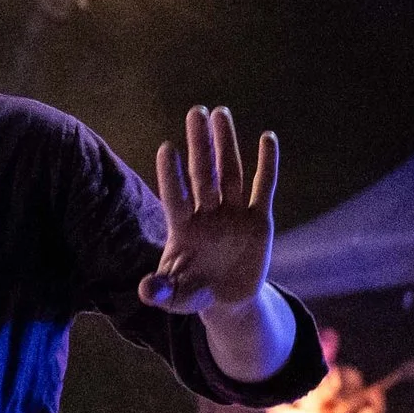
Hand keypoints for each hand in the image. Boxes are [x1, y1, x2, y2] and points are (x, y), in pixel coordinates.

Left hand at [140, 106, 278, 315]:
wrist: (227, 300)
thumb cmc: (192, 293)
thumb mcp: (176, 298)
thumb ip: (163, 292)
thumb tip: (146, 291)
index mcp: (182, 229)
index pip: (175, 197)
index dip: (171, 175)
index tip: (167, 148)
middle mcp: (206, 214)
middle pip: (203, 174)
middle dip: (200, 144)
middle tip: (196, 111)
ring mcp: (232, 214)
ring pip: (229, 173)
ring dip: (226, 144)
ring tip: (221, 113)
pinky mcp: (258, 220)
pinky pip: (262, 188)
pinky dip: (266, 165)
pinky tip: (267, 139)